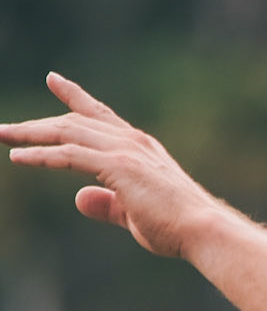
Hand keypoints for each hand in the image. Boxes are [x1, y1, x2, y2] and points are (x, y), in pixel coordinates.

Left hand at [0, 73, 217, 257]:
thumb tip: (79, 199)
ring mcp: (125, 150)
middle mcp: (131, 140)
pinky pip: (70, 154)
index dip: (74, 96)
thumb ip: (107, 204)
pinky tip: (19, 157)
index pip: (100, 114)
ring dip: (31, 134)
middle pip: (74, 120)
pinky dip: (43, 155)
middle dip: (38, 124)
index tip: (53, 80)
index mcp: (139, 147)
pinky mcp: (118, 166)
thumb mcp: (134, 214)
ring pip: (68, 132)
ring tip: (3, 136)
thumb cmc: (177, 227)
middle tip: (6, 127)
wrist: (203, 230)